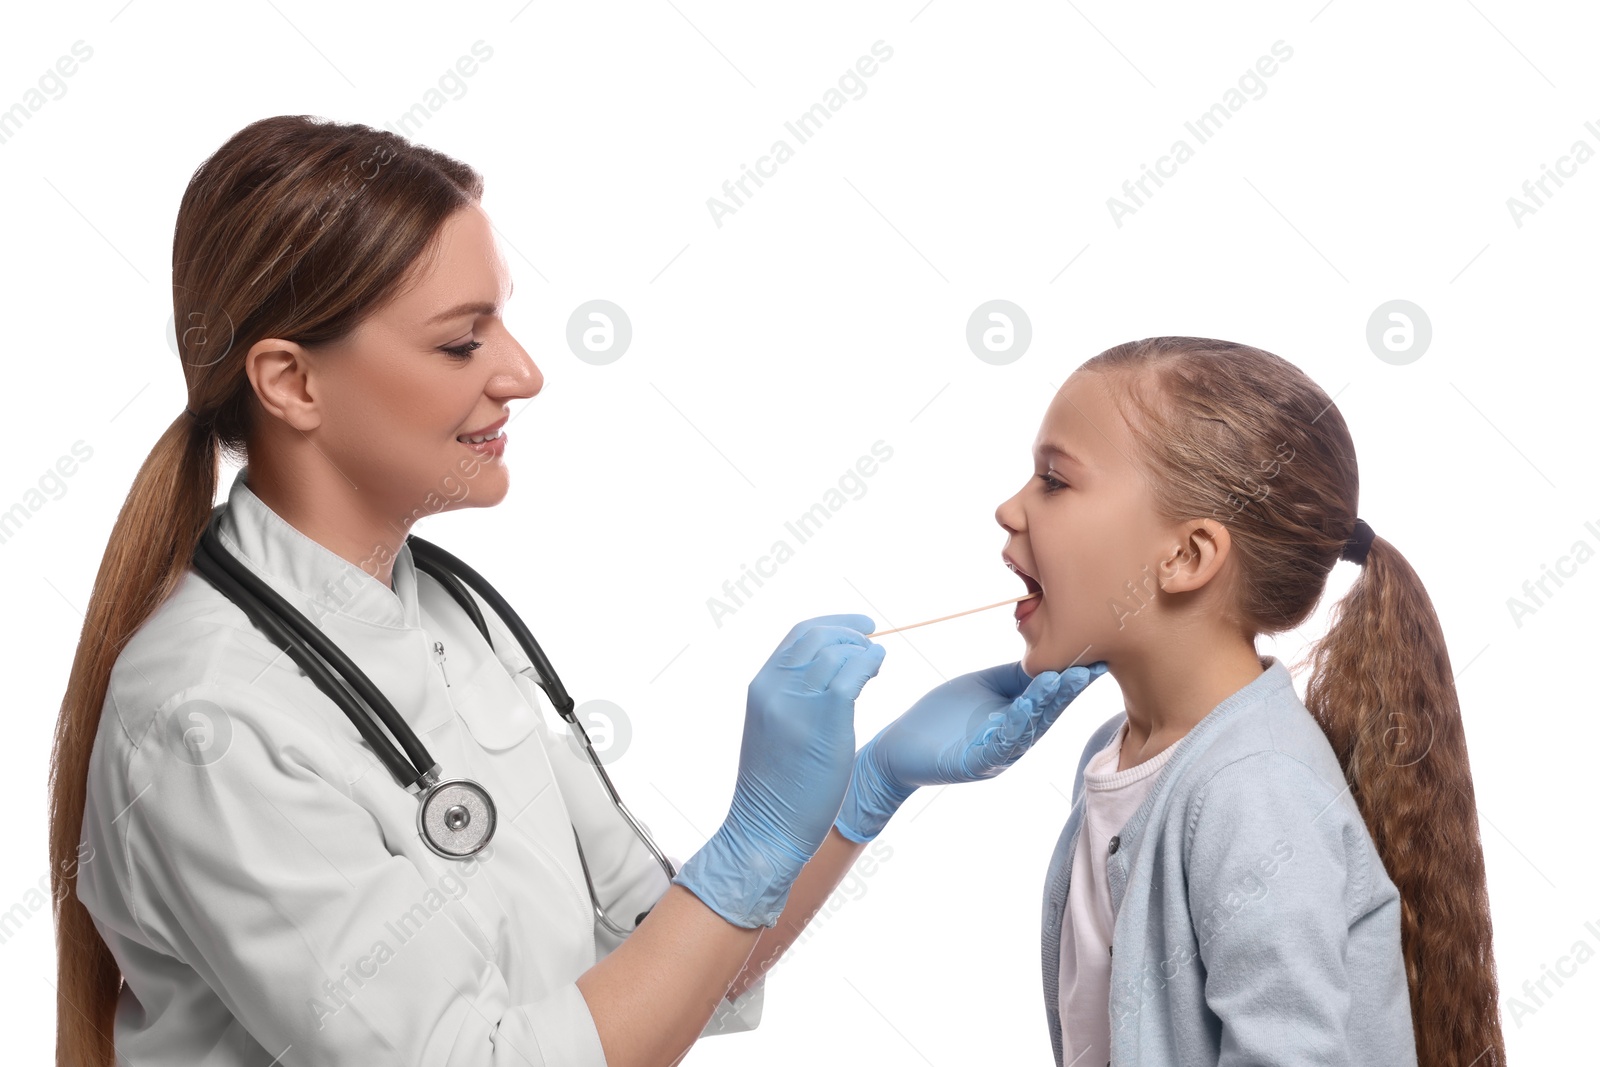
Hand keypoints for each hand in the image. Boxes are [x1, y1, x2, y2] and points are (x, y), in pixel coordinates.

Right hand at [671, 614, 885, 927]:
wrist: (765, 829)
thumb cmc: (776, 789)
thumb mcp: (773, 731)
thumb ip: (790, 700)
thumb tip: (824, 679)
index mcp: (761, 687)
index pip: (797, 635)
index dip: (832, 623)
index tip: (857, 627)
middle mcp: (775, 688)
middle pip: (818, 634)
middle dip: (850, 631)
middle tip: (871, 642)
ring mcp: (798, 703)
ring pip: (836, 650)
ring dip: (863, 649)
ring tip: (876, 663)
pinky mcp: (824, 720)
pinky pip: (852, 673)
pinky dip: (870, 662)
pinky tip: (878, 668)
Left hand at [834, 659, 1107, 841]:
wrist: (899, 746)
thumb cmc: (943, 716)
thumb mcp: (983, 686)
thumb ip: (1014, 676)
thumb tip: (1048, 656)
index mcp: (1017, 718)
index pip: (1049, 696)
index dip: (1071, 678)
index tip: (1095, 655)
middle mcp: (1014, 738)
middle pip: (1046, 712)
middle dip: (1067, 689)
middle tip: (1088, 665)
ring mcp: (996, 754)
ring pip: (1028, 728)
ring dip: (1046, 704)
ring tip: (1062, 680)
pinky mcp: (974, 764)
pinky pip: (999, 745)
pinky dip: (1014, 727)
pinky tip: (1025, 708)